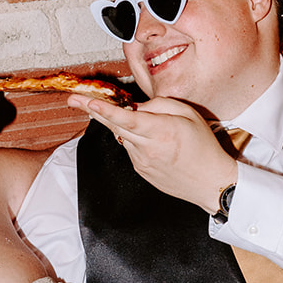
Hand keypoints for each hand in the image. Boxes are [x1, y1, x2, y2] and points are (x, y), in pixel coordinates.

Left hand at [67, 94, 236, 212]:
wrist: (210, 183)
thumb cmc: (204, 147)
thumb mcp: (189, 115)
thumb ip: (160, 106)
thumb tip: (138, 107)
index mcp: (161, 132)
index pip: (126, 118)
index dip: (105, 109)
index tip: (88, 101)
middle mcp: (147, 148)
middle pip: (113, 125)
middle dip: (92, 110)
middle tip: (73, 99)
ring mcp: (141, 162)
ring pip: (124, 136)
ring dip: (123, 124)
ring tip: (142, 122)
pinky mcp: (141, 170)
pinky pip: (132, 148)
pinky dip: (135, 139)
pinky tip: (154, 140)